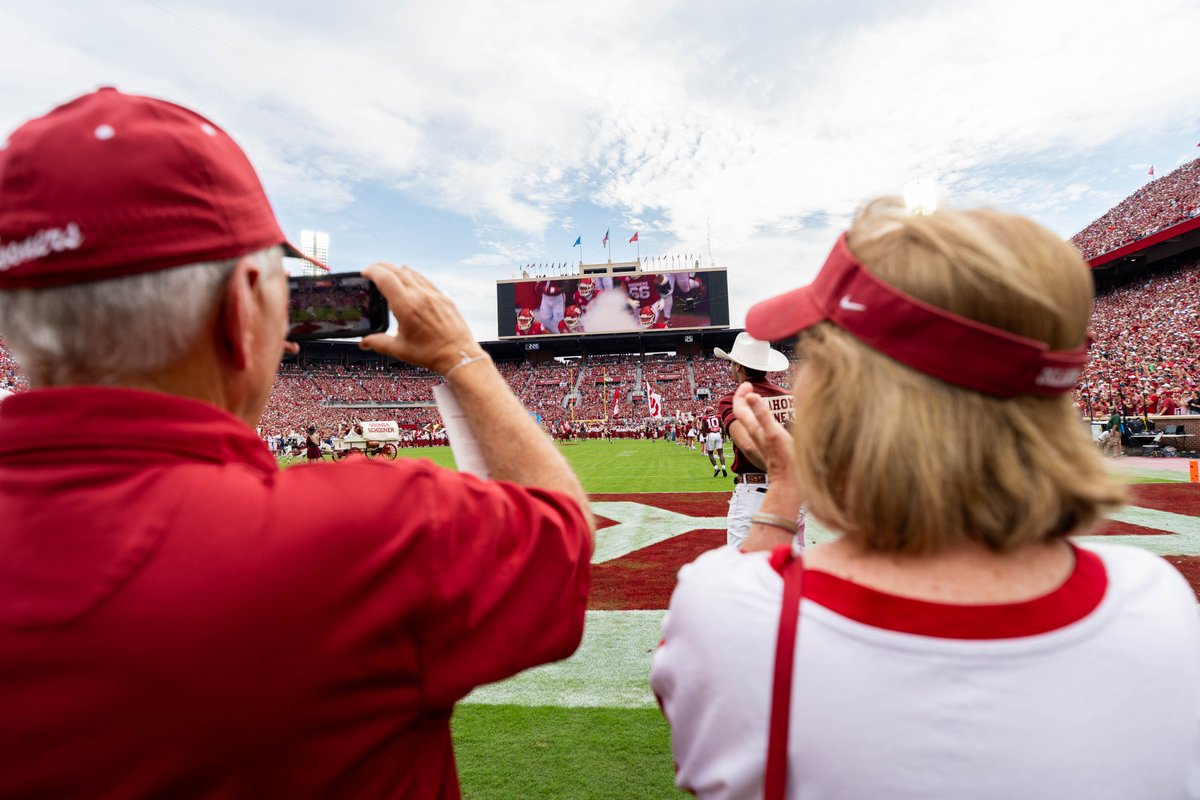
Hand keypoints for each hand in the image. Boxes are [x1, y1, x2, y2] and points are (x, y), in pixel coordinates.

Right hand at [358, 263, 480, 373]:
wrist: (459, 356)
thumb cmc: (431, 354)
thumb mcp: (399, 349)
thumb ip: (378, 343)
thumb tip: (364, 342)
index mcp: (406, 307)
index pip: (385, 279)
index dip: (372, 272)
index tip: (365, 272)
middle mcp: (420, 296)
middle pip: (397, 271)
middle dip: (381, 267)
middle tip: (372, 270)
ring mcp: (434, 295)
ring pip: (412, 273)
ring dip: (397, 269)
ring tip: (388, 273)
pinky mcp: (444, 297)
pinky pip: (425, 280)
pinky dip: (413, 275)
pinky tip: (410, 279)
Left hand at [731, 382, 795, 478]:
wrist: (790, 481)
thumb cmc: (785, 458)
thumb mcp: (774, 433)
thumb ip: (762, 414)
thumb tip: (749, 396)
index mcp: (754, 430)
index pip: (739, 408)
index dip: (740, 394)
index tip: (748, 384)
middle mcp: (754, 435)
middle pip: (742, 414)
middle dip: (744, 398)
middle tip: (750, 386)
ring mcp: (760, 442)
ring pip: (749, 421)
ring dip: (751, 407)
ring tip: (757, 398)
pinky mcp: (767, 447)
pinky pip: (758, 428)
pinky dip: (760, 418)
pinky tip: (769, 419)